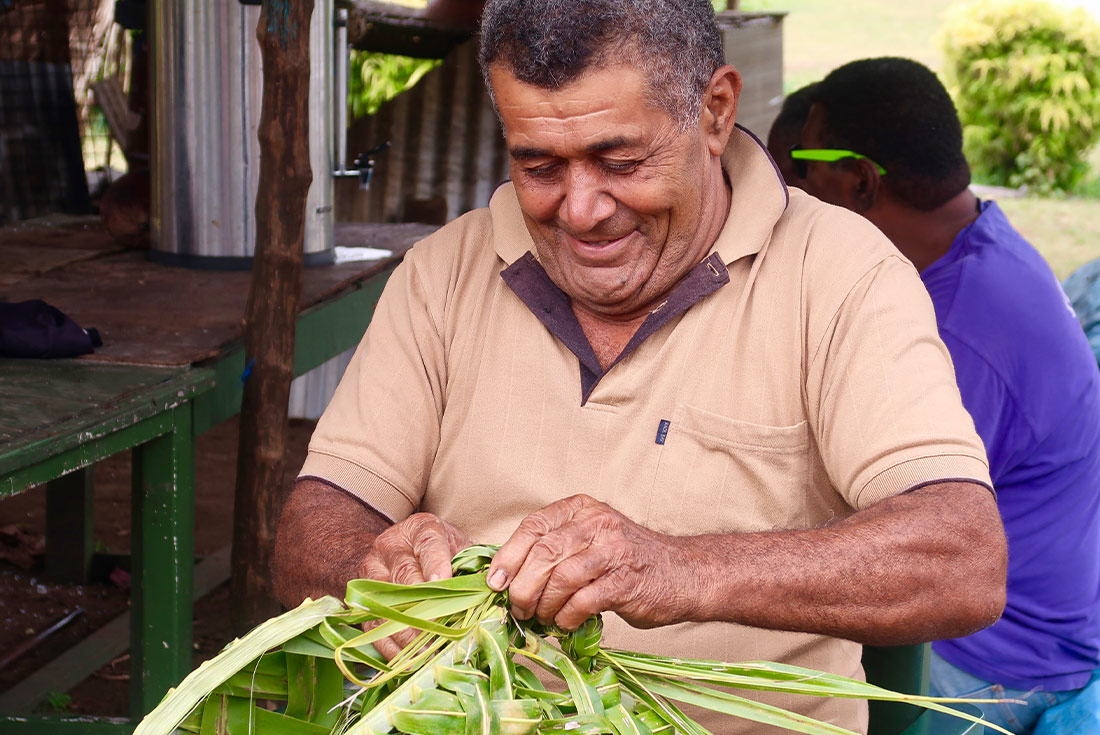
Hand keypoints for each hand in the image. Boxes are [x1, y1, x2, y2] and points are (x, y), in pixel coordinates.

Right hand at [358, 512, 470, 658]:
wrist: (400, 549)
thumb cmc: (439, 551)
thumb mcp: (457, 546)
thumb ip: (471, 565)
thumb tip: (491, 591)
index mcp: (420, 530)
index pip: (428, 543)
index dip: (436, 563)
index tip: (444, 582)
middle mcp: (392, 547)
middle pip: (405, 576)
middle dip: (423, 606)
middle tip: (441, 631)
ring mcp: (372, 572)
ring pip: (386, 602)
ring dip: (407, 631)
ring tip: (427, 651)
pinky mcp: (363, 598)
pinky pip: (373, 624)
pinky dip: (391, 645)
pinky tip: (409, 659)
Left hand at [486, 494, 693, 630]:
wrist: (684, 573)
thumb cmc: (628, 561)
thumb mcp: (591, 538)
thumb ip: (555, 547)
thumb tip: (507, 575)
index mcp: (582, 509)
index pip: (534, 526)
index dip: (508, 555)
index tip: (494, 582)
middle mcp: (597, 523)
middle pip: (544, 552)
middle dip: (522, 586)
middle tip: (517, 608)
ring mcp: (613, 551)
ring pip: (561, 577)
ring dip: (544, 604)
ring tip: (542, 617)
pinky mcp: (626, 581)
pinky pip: (583, 601)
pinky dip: (567, 616)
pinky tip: (566, 622)